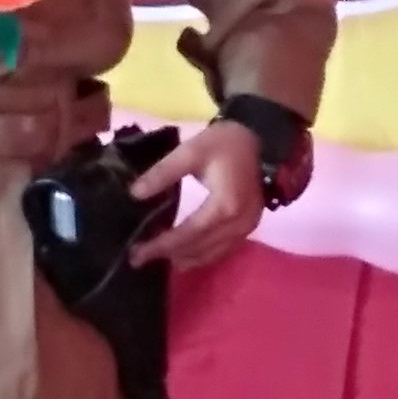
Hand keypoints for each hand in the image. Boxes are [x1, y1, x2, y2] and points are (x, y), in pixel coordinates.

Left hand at [131, 121, 264, 272]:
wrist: (262, 139)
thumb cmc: (225, 143)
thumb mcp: (191, 151)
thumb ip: (163, 173)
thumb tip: (135, 194)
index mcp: (225, 205)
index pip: (189, 233)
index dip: (162, 245)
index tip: (137, 252)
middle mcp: (238, 224)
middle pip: (200, 248)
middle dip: (169, 255)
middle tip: (139, 259)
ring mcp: (247, 228)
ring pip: (212, 254)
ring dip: (185, 258)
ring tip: (158, 258)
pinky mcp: (249, 227)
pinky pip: (223, 249)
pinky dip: (202, 255)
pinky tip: (185, 255)